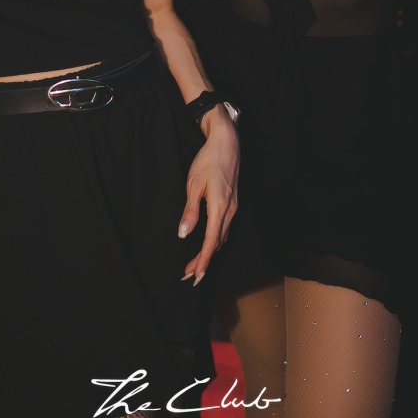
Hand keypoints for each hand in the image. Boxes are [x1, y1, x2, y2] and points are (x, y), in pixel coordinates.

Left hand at [178, 108, 238, 285]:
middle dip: (204, 261)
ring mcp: (234, 207)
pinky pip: (225, 228)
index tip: (195, 275)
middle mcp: (230, 210)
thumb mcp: (194, 184)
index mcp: (219, 206)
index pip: (211, 241)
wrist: (227, 142)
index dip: (203, 260)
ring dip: (209, 252)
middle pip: (217, 243)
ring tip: (195, 264)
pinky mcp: (233, 202)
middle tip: (189, 275)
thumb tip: (183, 234)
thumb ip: (190, 211)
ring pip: (222, 236)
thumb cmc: (208, 160)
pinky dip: (215, 240)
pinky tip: (207, 243)